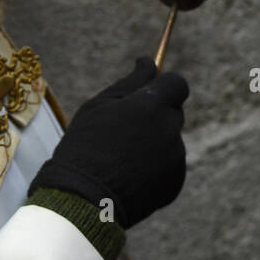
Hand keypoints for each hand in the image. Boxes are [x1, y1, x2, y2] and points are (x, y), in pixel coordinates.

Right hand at [31, 57, 188, 228]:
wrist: (81, 199)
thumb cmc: (85, 145)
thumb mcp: (100, 105)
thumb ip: (132, 81)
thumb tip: (149, 61)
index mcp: (153, 106)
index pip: (177, 83)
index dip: (164, 86)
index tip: (148, 92)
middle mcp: (170, 130)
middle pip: (173, 112)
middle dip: (155, 115)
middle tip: (124, 130)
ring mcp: (176, 157)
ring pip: (169, 140)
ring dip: (153, 142)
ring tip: (120, 158)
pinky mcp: (175, 181)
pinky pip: (170, 165)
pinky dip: (155, 167)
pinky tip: (128, 175)